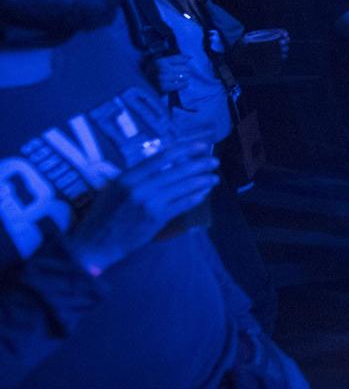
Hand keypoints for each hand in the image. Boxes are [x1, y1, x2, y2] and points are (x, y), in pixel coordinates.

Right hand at [67, 142, 219, 274]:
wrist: (95, 242)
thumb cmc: (104, 214)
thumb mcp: (114, 189)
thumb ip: (137, 176)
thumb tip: (164, 163)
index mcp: (127, 177)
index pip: (161, 157)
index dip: (185, 149)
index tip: (201, 146)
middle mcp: (139, 187)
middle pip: (177, 171)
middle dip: (200, 165)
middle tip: (214, 161)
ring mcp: (149, 203)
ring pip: (183, 188)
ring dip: (202, 181)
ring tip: (214, 178)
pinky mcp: (156, 219)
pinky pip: (182, 205)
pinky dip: (194, 198)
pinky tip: (203, 194)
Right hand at [148, 54, 193, 94]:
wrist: (143, 85)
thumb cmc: (154, 72)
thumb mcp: (160, 63)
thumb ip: (174, 58)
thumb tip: (190, 56)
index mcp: (160, 61)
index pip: (178, 58)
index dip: (185, 59)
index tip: (188, 60)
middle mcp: (162, 69)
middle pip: (183, 68)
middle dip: (186, 70)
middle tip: (184, 72)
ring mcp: (162, 78)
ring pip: (183, 76)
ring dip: (186, 77)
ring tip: (184, 78)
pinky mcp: (163, 87)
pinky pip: (180, 85)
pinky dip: (184, 84)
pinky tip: (185, 83)